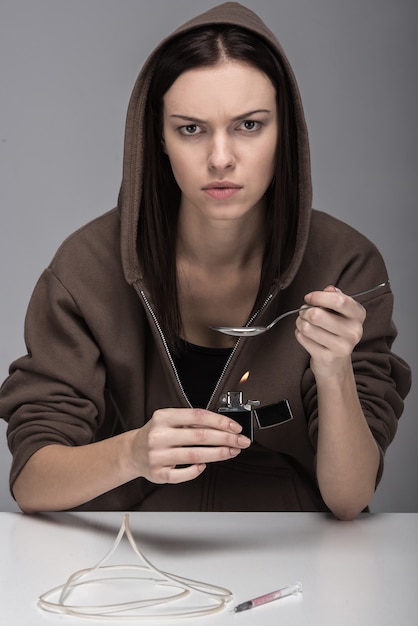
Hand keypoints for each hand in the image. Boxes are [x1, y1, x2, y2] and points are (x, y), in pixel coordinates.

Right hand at [132, 408, 250, 483]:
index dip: (220, 421)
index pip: (198, 416)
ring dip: (218, 454)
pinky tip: (204, 465)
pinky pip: (183, 475)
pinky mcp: (158, 473)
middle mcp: (159, 435)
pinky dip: (197, 470)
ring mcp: (158, 456)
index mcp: (163, 417)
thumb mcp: (169, 420)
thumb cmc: (157, 434)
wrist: (132, 452)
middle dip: (226, 439)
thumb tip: (224, 426)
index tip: (236, 427)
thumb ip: (192, 422)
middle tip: (241, 441)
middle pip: (200, 436)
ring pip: (195, 456)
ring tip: (231, 452)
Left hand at [295, 285, 365, 377]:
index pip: (339, 301)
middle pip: (317, 315)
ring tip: (304, 323)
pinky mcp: (326, 358)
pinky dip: (299, 334)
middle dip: (305, 311)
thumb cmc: (336, 330)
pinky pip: (302, 339)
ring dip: (300, 322)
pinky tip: (306, 336)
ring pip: (307, 327)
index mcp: (358, 315)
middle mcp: (354, 332)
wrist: (336, 362)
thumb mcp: (340, 311)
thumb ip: (334, 297)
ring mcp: (341, 347)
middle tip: (305, 312)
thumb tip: (328, 289)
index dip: (318, 297)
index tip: (309, 297)